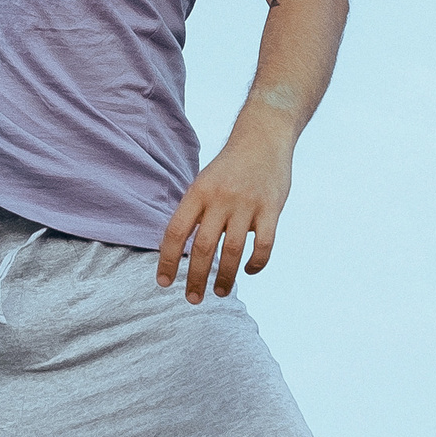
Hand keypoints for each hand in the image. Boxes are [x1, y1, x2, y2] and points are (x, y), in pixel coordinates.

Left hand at [157, 133, 293, 302]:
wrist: (263, 137)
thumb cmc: (229, 166)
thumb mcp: (204, 181)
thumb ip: (195, 211)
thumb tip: (180, 249)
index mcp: (198, 192)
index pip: (176, 231)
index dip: (168, 260)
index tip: (164, 283)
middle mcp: (220, 199)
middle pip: (203, 247)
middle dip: (195, 278)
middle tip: (192, 299)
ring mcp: (247, 204)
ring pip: (232, 250)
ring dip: (225, 276)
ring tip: (220, 292)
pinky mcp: (271, 208)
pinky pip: (264, 244)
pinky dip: (256, 263)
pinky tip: (249, 270)